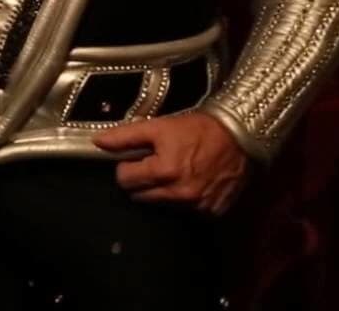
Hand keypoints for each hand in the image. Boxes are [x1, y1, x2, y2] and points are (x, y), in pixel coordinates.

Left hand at [93, 111, 248, 215]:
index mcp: (164, 172)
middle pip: (141, 196)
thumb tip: (98, 143)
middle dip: (142, 181)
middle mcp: (180, 194)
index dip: (126, 167)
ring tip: (175, 171)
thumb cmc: (197, 130)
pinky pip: (187, 211)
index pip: (124, 180)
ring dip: (162, 191)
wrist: (240, 137)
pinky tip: (192, 182)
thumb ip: (125, 136)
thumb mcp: (158, 126)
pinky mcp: (212, 212)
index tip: (136, 159)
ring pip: (162, 205)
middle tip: (155, 164)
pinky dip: (185, 199)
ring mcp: (197, 206)